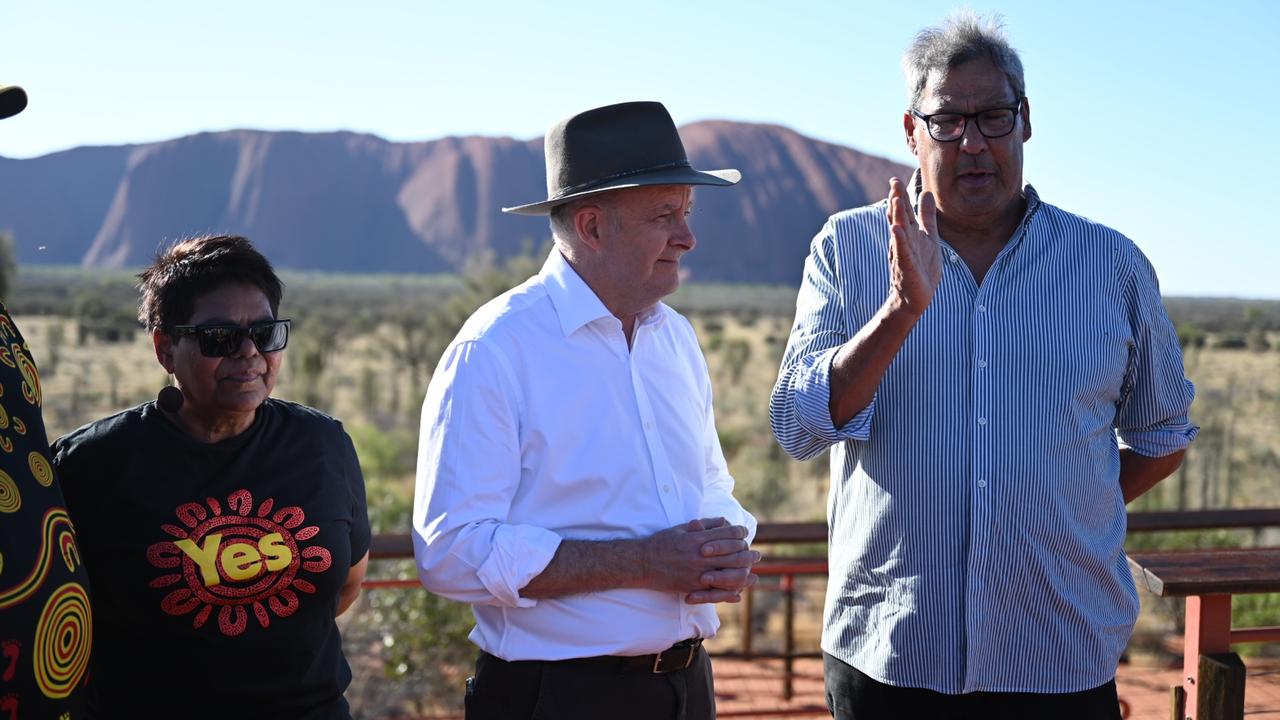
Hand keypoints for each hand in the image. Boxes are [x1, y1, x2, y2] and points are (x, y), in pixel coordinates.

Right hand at [640, 518, 758, 595]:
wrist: (642, 563)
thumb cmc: (661, 543)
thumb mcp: (681, 528)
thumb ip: (703, 525)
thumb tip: (723, 522)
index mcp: (698, 537)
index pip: (729, 533)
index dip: (740, 533)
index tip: (744, 534)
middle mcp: (701, 554)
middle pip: (735, 554)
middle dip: (749, 555)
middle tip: (757, 556)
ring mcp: (698, 572)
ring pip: (730, 574)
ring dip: (744, 574)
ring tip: (752, 575)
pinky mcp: (693, 586)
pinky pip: (716, 590)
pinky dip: (729, 592)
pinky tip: (738, 592)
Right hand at [886, 177, 941, 315]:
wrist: (916, 296)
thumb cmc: (921, 267)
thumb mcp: (928, 237)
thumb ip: (926, 216)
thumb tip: (927, 193)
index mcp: (909, 233)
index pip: (903, 212)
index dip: (900, 197)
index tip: (895, 180)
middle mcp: (903, 242)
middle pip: (899, 218)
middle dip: (896, 201)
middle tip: (893, 183)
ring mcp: (903, 254)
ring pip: (899, 232)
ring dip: (896, 217)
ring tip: (894, 200)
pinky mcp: (906, 267)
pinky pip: (902, 252)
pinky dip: (899, 241)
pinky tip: (896, 230)